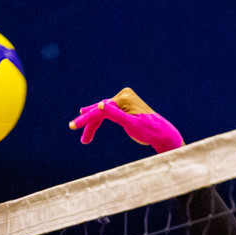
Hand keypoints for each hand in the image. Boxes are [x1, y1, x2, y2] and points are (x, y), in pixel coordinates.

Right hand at [69, 87, 183, 152]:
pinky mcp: (124, 107)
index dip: (86, 119)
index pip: (100, 110)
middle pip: (100, 110)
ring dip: (93, 124)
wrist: (162, 133)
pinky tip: (92, 122)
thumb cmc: (149, 130)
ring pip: (102, 113)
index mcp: (123, 98)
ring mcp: (123, 101)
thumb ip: (116, 115)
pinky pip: (108, 114)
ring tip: (84, 137)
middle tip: (73, 129)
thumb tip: (101, 104)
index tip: (73, 126)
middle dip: (88, 123)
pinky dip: (100, 120)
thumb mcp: (132, 124)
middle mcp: (123, 96)